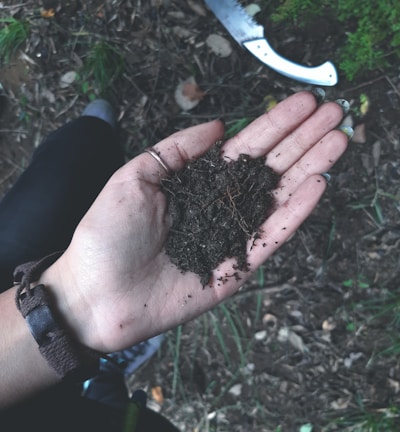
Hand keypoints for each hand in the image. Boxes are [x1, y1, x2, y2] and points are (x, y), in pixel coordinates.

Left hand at [47, 91, 348, 352]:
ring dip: (309, 168)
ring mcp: (232, 236)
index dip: (274, 124)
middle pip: (269, 167)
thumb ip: (177, 150)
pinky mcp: (238, 267)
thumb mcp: (134, 177)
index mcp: (198, 183)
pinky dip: (295, 213)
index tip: (302, 103)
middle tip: (334, 113)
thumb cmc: (108, 234)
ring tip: (337, 141)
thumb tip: (219, 127)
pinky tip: (317, 184)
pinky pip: (271, 237)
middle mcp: (220, 206)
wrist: (98, 294)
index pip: (245, 148)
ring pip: (278, 197)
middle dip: (302, 140)